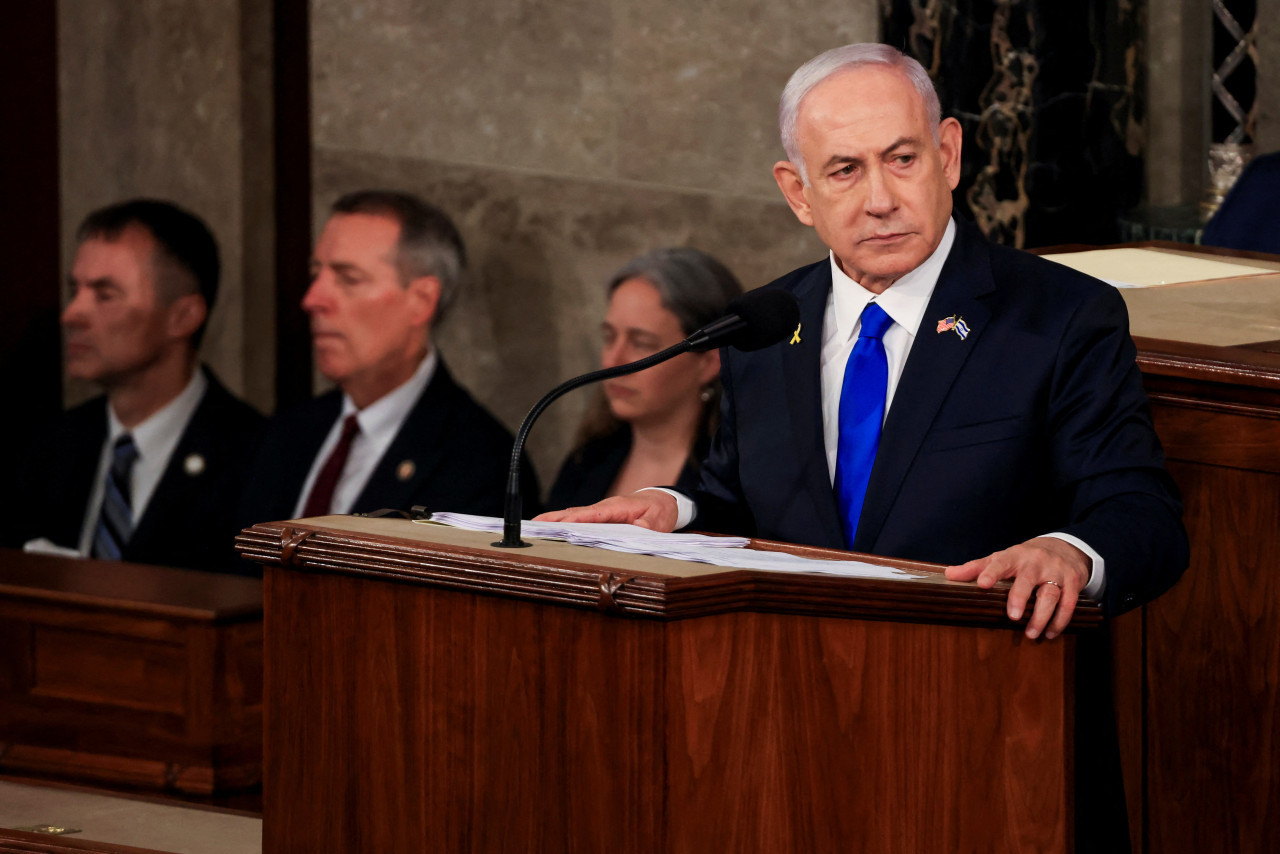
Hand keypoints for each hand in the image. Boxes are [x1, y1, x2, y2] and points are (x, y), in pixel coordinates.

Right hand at [533, 492, 679, 531]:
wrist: (663, 501)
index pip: (591, 514)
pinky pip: (580, 521)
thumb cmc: (660, 509)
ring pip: (574, 517)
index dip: (573, 520)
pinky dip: (564, 525)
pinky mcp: (600, 519)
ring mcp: (601, 513)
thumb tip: (638, 529)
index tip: (558, 525)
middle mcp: (604, 509)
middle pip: (575, 514)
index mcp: (617, 507)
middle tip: (532, 526)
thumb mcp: (659, 519)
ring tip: (534, 530)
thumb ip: (648, 526)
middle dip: (554, 519)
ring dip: (555, 522)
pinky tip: (552, 532)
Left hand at [944, 537, 1090, 640]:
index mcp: (1014, 556)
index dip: (991, 572)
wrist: (1065, 548)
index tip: (982, 584)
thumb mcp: (1002, 558)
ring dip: (1041, 616)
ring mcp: (1056, 572)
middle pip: (1027, 579)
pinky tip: (1050, 633)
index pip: (1000, 562)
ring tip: (1030, 633)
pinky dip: (1060, 620)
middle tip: (1013, 616)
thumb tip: (949, 575)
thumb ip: (977, 568)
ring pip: (1051, 594)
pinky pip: (1069, 603)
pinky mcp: (1073, 582)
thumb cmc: (1025, 558)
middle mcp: (1036, 562)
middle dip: (1020, 597)